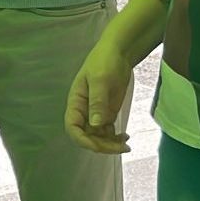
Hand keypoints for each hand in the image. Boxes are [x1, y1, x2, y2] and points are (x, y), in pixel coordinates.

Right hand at [64, 10, 154, 153]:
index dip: (82, 139)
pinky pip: (107, 132)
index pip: (72, 127)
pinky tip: (126, 137)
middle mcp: (83, 111)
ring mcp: (95, 113)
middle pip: (86, 136)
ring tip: (126, 144)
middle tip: (121, 147)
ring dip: (109, 144)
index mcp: (76, 102)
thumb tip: (95, 125)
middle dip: (101, 145)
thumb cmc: (105, 62)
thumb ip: (97, 102)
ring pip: (98, 137)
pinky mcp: (107, 113)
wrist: (119, 53)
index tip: (97, 146)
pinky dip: (115, 138)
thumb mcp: (100, 80)